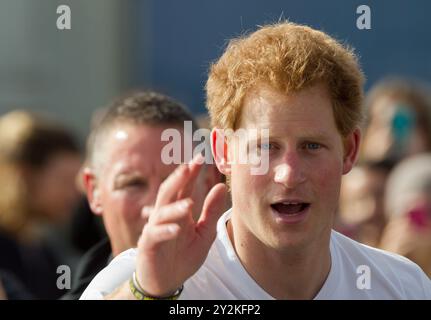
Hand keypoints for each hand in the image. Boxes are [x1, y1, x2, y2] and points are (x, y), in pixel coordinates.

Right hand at [136, 154, 226, 296]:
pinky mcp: (148, 246)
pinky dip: (165, 231)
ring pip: (161, 213)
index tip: (201, 158)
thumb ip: (211, 211)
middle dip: (178, 179)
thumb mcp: (204, 233)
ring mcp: (154, 229)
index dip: (191, 173)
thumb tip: (222, 186)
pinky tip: (176, 229)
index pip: (184, 187)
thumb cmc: (184, 256)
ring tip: (189, 204)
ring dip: (175, 208)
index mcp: (178, 211)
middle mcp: (165, 216)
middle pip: (169, 192)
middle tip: (188, 167)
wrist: (167, 282)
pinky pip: (154, 235)